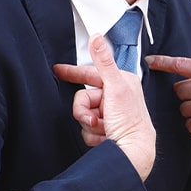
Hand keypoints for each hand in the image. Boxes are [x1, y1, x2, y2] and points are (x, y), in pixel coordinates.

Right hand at [53, 34, 156, 179]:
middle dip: (84, 111)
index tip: (58, 70)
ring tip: (104, 128)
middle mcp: (116, 97)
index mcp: (121, 83)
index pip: (90, 73)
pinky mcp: (105, 129)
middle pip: (82, 98)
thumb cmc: (130, 121)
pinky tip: (106, 136)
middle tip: (95, 119)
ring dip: (89, 124)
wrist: (132, 151)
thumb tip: (97, 38)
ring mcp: (110, 114)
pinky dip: (93, 135)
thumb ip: (104, 62)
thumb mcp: (115, 87)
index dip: (72, 72)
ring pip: (83, 115)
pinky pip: (86, 129)